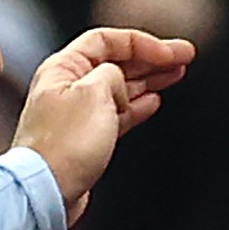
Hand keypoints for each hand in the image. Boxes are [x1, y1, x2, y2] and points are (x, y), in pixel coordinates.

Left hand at [13, 27, 194, 223]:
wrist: (46, 189)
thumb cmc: (62, 145)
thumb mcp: (94, 93)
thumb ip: (112, 75)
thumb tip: (121, 79)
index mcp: (63, 68)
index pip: (107, 40)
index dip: (143, 42)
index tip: (172, 51)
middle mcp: (68, 86)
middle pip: (116, 61)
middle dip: (151, 57)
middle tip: (182, 57)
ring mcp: (78, 111)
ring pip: (121, 85)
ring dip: (149, 78)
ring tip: (175, 74)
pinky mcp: (88, 136)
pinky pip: (118, 110)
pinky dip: (138, 104)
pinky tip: (154, 101)